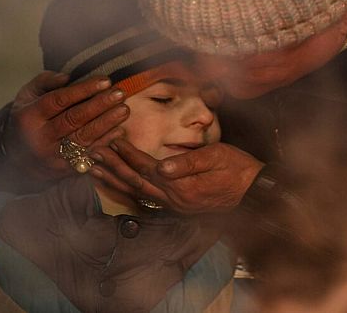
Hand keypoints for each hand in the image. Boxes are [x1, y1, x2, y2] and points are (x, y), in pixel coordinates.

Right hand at [3, 71, 129, 182]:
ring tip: (124, 109)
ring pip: (83, 138)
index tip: (105, 80)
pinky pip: (88, 155)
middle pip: (73, 119)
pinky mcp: (64, 170)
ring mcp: (52, 156)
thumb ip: (45, 82)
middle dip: (99, 105)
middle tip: (120, 93)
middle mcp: (39, 138)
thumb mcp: (27, 97)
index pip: (58, 100)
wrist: (17, 159)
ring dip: (107, 123)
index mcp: (28, 117)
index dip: (83, 90)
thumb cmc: (28, 120)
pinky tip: (120, 130)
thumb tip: (67, 76)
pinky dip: (105, 142)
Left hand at [90, 140, 264, 213]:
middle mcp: (176, 200)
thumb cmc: (238, 168)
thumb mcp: (217, 157)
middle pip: (136, 182)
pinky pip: (148, 199)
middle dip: (113, 167)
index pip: (147, 167)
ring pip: (138, 193)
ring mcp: (177, 206)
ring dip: (116, 181)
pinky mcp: (180, 207)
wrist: (255, 191)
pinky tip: (120, 183)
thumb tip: (163, 166)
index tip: (112, 139)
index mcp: (183, 187)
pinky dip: (130, 189)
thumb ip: (188, 162)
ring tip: (96, 170)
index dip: (128, 154)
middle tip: (92, 153)